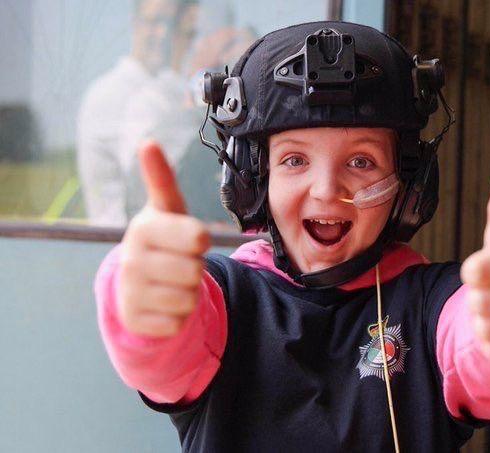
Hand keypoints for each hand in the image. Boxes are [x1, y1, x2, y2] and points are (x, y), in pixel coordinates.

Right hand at [118, 142, 210, 336]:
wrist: (136, 282)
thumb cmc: (163, 238)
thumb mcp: (167, 209)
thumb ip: (161, 179)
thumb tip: (148, 142)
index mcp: (144, 228)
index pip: (198, 238)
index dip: (200, 241)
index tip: (189, 238)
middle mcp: (130, 259)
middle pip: (196, 272)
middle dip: (195, 269)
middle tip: (179, 262)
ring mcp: (129, 291)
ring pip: (189, 299)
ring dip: (189, 293)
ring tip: (172, 281)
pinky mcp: (134, 320)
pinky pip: (178, 323)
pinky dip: (179, 316)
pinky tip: (164, 303)